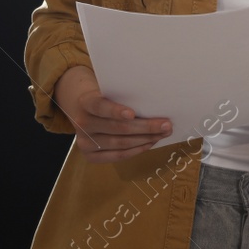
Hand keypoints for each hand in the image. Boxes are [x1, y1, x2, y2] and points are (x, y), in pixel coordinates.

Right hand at [52, 65, 171, 163]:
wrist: (82, 110)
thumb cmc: (104, 98)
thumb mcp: (109, 92)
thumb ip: (124, 97)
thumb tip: (155, 105)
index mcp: (86, 103)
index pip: (100, 106)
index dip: (115, 111)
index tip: (133, 113)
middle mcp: (82, 123)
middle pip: (117, 128)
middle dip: (145, 127)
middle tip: (166, 125)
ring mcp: (84, 142)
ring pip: (120, 143)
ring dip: (145, 139)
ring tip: (162, 134)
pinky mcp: (90, 156)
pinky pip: (118, 156)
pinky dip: (136, 150)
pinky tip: (149, 143)